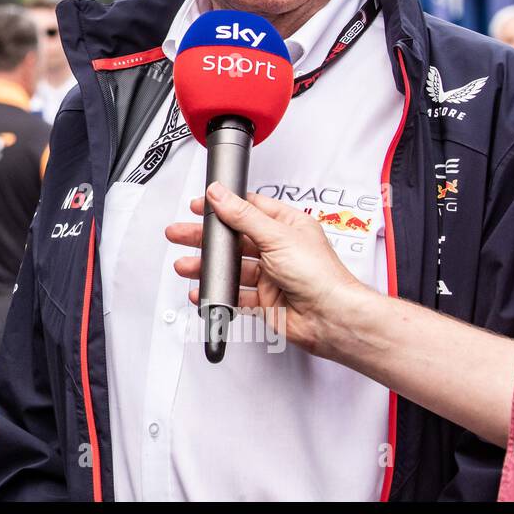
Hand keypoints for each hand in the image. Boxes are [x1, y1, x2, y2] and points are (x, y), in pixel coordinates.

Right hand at [164, 183, 367, 354]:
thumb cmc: (321, 276)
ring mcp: (271, 275)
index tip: (201, 205)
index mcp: (288, 226)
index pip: (250, 208)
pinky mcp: (265, 299)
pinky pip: (235, 294)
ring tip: (186, 265)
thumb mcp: (277, 236)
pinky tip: (205, 290)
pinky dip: (218, 291)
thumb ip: (243, 216)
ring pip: (232, 267)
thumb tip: (220, 194)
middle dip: (206, 237)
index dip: (224, 206)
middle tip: (182, 234)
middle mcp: (279, 249)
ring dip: (209, 266)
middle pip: (234, 238)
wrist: (331, 318)